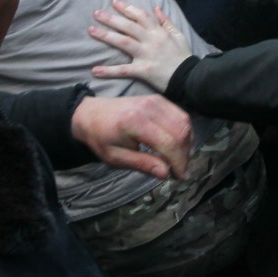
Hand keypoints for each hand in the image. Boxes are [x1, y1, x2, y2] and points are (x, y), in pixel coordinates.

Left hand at [70, 93, 192, 178]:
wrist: (90, 113)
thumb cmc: (100, 137)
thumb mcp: (115, 157)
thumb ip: (142, 164)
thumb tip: (166, 173)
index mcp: (136, 122)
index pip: (169, 143)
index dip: (178, 162)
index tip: (180, 177)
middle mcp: (149, 107)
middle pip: (181, 131)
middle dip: (185, 154)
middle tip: (180, 171)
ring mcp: (155, 100)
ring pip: (184, 122)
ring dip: (187, 143)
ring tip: (179, 159)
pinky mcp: (158, 99)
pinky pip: (180, 115)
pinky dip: (183, 131)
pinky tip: (177, 145)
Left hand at [89, 0, 193, 92]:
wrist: (189, 77)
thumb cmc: (183, 56)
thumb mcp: (178, 35)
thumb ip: (166, 21)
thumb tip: (156, 8)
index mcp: (159, 32)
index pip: (140, 16)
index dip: (127, 8)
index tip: (114, 2)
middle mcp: (151, 40)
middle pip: (128, 26)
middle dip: (111, 18)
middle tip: (96, 13)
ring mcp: (146, 55)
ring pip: (123, 42)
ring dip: (106, 36)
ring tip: (91, 30)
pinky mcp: (143, 70)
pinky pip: (123, 70)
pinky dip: (109, 70)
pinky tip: (95, 70)